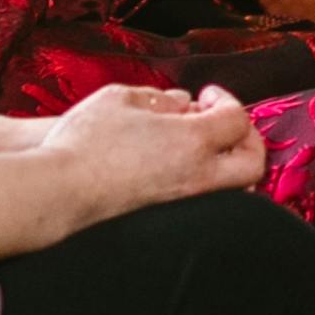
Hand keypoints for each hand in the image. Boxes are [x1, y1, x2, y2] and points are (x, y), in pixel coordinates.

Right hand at [39, 79, 264, 220]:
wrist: (60, 192)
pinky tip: (180, 167)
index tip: (207, 96)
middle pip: (253, 162)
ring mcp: (187, 202)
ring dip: (231, 162)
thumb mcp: (120, 98)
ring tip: (204, 145)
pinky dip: (210, 182)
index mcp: (193, 141)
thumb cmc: (86, 142)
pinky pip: (209, 201)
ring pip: (236, 187)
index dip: (226, 100)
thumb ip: (159, 98)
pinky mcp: (170, 219)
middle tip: (225, 122)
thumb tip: (180, 103)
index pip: (237, 119)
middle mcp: (199, 176)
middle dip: (248, 139)